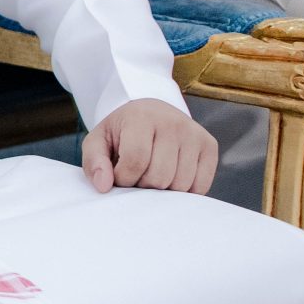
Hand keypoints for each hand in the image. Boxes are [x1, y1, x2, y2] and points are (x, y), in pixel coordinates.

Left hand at [83, 98, 216, 194]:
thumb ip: (94, 162)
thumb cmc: (122, 131)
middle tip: (137, 174)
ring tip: (153, 174)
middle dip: (143, 184)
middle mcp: (173, 123)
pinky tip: (171, 177)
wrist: (151, 111)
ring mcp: (195, 134)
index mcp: (142, 118)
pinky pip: (200, 186)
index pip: (136, 161)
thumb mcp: (99, 141)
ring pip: (181, 185)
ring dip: (163, 190)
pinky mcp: (210, 146)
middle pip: (159, 177)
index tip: (119, 174)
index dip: (124, 178)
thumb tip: (104, 186)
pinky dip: (183, 192)